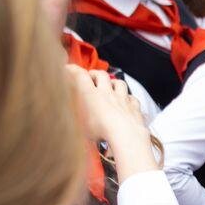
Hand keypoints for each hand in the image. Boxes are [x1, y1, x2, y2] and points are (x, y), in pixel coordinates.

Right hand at [66, 65, 156, 181]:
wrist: (126, 136)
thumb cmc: (101, 132)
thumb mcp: (81, 126)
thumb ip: (78, 117)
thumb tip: (73, 117)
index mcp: (91, 95)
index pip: (80, 76)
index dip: (74, 70)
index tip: (69, 69)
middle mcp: (108, 93)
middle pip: (102, 75)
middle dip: (95, 74)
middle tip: (91, 78)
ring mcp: (123, 99)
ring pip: (119, 83)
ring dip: (114, 83)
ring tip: (111, 87)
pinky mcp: (134, 107)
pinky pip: (132, 98)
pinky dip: (129, 98)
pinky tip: (127, 102)